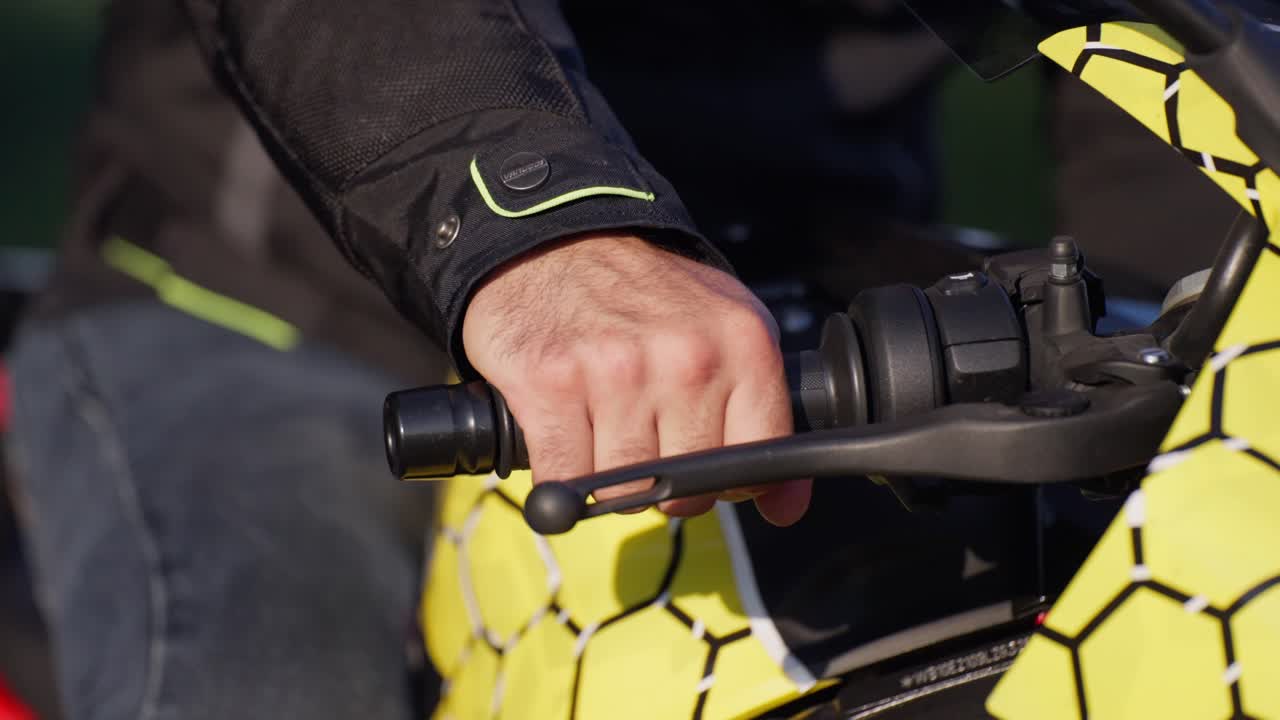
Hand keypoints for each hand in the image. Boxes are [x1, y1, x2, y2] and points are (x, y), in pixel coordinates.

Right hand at [462, 232, 810, 524]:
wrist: (556, 242)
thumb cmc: (644, 294)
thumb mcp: (727, 331)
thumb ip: (763, 416)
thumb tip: (786, 507)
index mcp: (742, 344)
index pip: (757, 464)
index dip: (730, 480)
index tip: (706, 461)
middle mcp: (686, 358)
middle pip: (687, 491)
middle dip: (663, 482)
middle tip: (642, 436)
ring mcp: (617, 372)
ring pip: (626, 492)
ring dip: (610, 477)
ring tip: (602, 425)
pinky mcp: (551, 384)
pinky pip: (566, 480)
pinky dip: (562, 476)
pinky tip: (566, 433)